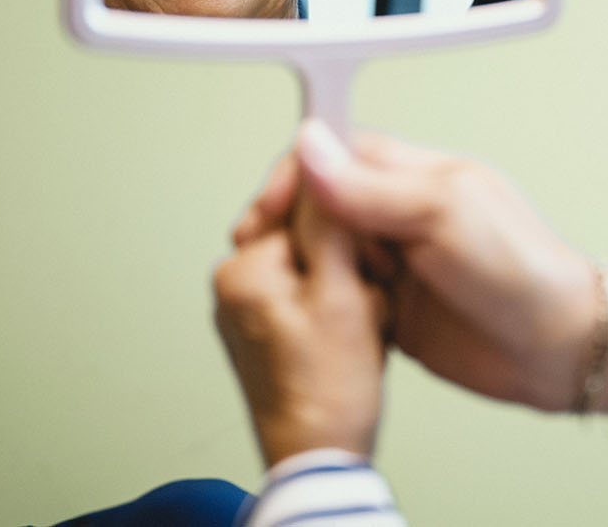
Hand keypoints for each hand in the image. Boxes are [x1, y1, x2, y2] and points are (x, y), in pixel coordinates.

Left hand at [214, 161, 387, 464]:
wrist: (319, 456)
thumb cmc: (327, 391)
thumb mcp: (341, 291)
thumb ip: (328, 219)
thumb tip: (315, 152)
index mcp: (242, 268)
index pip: (301, 202)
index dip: (346, 219)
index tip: (370, 245)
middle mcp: (237, 284)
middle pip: (313, 233)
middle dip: (352, 259)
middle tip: (367, 296)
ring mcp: (253, 309)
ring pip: (323, 264)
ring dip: (354, 285)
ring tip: (363, 323)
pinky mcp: (272, 330)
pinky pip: (318, 294)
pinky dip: (345, 308)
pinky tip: (357, 334)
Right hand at [236, 121, 596, 411]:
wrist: (560, 350)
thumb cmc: (523, 272)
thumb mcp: (445, 215)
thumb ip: (373, 187)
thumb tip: (311, 145)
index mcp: (414, 174)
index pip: (335, 154)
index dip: (296, 177)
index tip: (267, 210)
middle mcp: (400, 214)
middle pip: (321, 205)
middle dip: (291, 228)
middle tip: (271, 258)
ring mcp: (396, 263)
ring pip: (325, 254)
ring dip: (305, 269)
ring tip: (295, 291)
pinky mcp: (393, 311)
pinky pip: (339, 299)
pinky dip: (322, 307)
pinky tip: (316, 320)